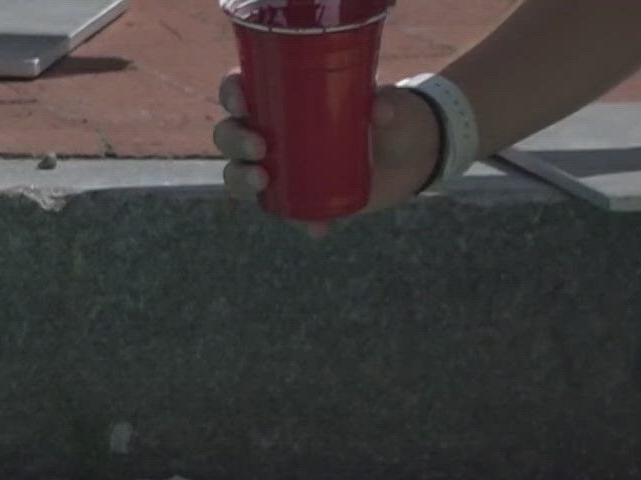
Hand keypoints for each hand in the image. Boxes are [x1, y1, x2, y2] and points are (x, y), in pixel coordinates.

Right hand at [213, 74, 441, 216]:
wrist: (411, 154)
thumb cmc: (390, 117)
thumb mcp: (391, 105)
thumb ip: (386, 104)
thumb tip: (381, 110)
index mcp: (281, 97)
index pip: (240, 90)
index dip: (231, 94)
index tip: (242, 103)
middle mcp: (271, 131)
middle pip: (230, 134)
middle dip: (234, 141)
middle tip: (259, 148)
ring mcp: (283, 167)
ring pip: (241, 174)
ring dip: (242, 179)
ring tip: (262, 181)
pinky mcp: (302, 198)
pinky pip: (287, 213)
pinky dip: (300, 222)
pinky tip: (317, 228)